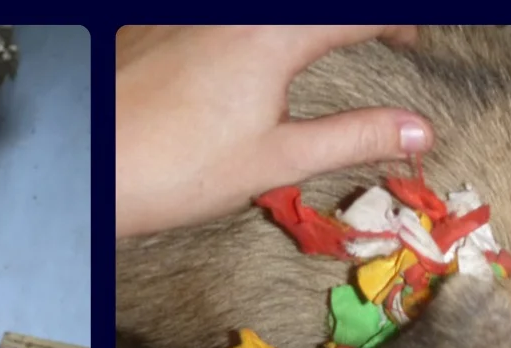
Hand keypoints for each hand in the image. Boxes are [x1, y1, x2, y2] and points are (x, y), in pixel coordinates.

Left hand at [116, 26, 433, 238]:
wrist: (93, 169)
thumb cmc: (175, 170)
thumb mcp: (276, 158)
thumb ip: (352, 136)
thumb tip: (417, 130)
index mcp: (277, 32)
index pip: (361, 15)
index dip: (398, 25)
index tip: (414, 41)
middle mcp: (240, 10)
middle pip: (317, 11)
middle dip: (354, 23)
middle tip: (380, 37)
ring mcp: (200, 10)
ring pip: (273, 16)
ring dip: (308, 30)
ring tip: (327, 44)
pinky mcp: (167, 18)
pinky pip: (230, 21)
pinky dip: (261, 34)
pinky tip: (251, 62)